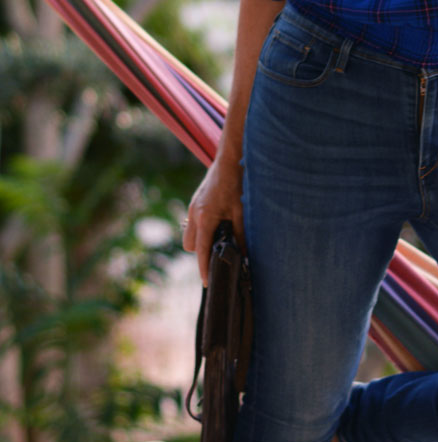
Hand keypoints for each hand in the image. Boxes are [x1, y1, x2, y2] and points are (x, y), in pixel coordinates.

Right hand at [182, 156, 244, 285]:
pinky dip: (202, 227)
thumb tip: (245, 255)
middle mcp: (194, 213)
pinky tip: (219, 222)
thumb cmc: (237, 183)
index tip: (207, 282)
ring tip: (219, 236)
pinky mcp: (195, 201)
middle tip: (218, 252)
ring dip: (200, 239)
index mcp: (205, 217)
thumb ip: (241, 234)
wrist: (229, 159)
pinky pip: (193, 222)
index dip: (203, 268)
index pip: (200, 250)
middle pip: (189, 245)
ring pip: (189, 234)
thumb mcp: (241, 211)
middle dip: (200, 252)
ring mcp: (192, 206)